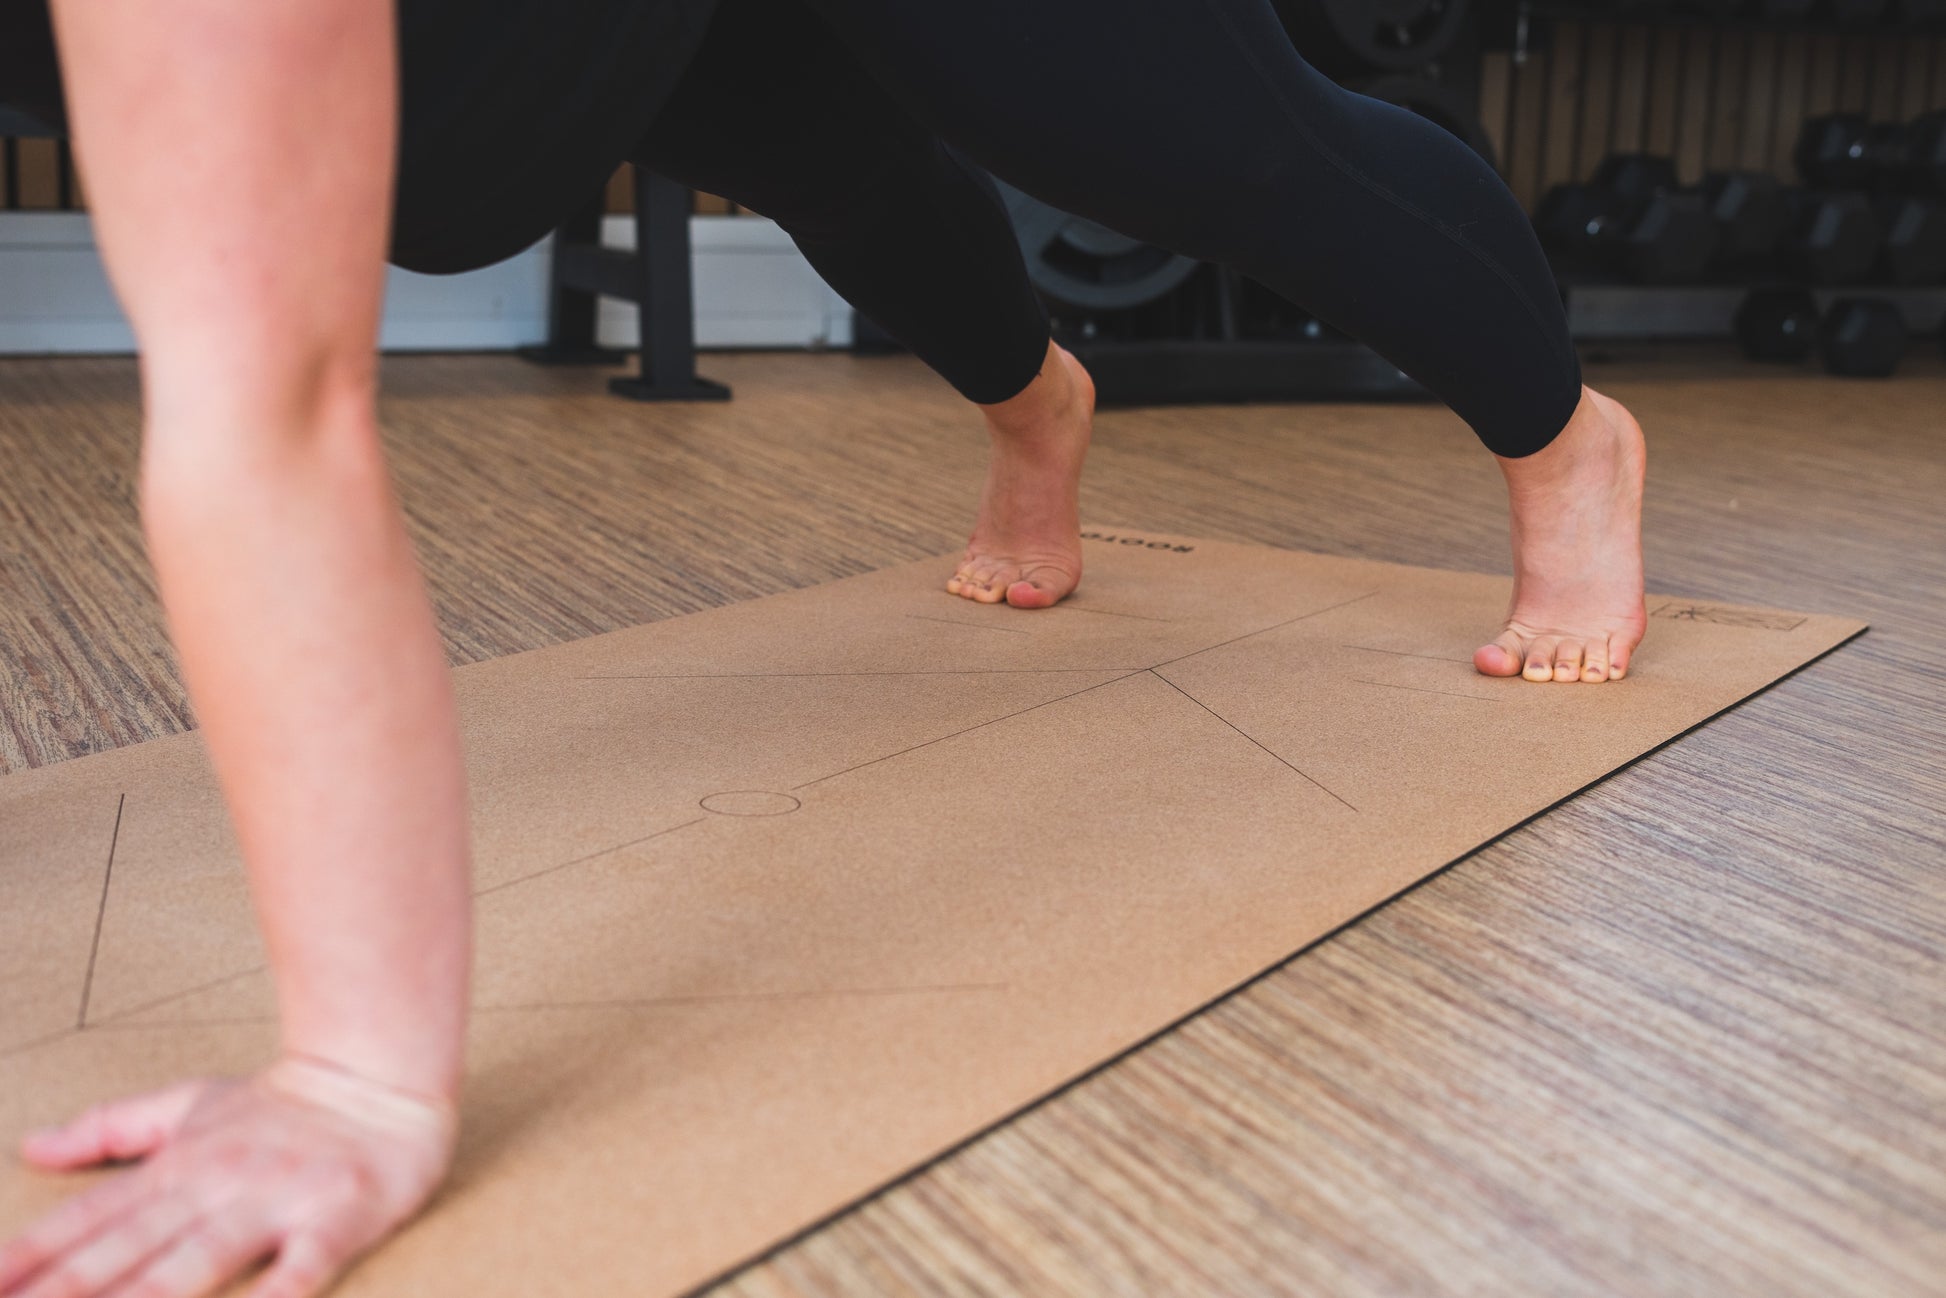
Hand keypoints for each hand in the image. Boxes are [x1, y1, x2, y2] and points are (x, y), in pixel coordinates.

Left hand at [0, 1055, 455, 1297]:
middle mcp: (217, 1184)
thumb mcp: (191, 1104)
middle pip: (130, 1247)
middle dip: (67, 1289)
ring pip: (201, 1258)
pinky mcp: (339, 1216)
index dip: (31, 1256)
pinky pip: (305, 1264)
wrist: (385, 1070)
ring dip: (149, 1296)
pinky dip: (279, 1292)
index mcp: (179, 1165)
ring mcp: (277, 1201)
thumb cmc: (288, 1100)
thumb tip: (31, 1147)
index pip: (90, 1218)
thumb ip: (112, 1128)